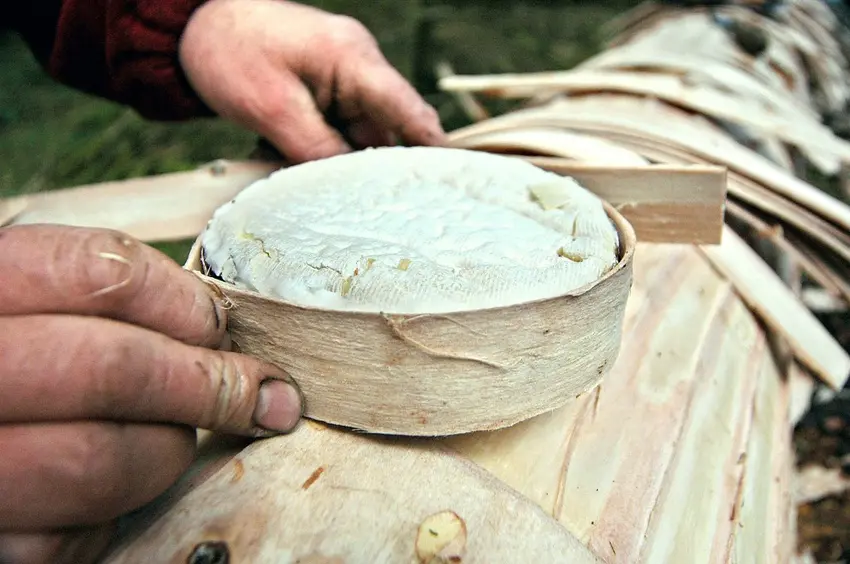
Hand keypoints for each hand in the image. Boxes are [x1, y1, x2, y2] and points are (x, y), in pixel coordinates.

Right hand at [0, 225, 302, 563]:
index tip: (219, 326)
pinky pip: (68, 536)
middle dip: (209, 387)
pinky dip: (110, 515)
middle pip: (115, 370)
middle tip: (260, 396)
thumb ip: (105, 303)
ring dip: (166, 453)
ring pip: (102, 461)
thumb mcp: (29, 298)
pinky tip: (106, 491)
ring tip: (171, 440)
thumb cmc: (3, 347)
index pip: (105, 275)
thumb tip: (220, 331)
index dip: (185, 303)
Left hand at [178, 0, 447, 163]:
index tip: (450, 182)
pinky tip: (285, 158)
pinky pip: (334, 133)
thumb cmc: (231, 51)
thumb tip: (349, 187)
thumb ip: (315, 148)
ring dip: (336, 162)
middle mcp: (357, 69)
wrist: (194, 26)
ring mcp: (341, 81)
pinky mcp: (323, 94)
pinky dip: (316, 152)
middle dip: (375, 169)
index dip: (431, 146)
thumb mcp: (271, 107)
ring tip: (308, 178)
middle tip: (373, 210)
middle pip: (385, 130)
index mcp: (353, 59)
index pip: (406, 108)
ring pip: (357, 138)